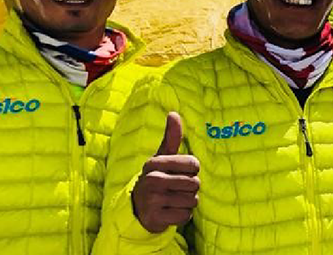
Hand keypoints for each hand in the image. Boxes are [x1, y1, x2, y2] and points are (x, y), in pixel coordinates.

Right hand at [132, 112, 199, 233]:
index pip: (194, 163)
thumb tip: (173, 113)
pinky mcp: (156, 218)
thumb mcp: (161, 158)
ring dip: (187, 202)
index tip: (180, 172)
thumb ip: (171, 137)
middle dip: (190, 188)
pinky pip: (186, 216)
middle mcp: (151, 180)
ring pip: (192, 200)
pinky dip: (182, 216)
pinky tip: (170, 212)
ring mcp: (153, 200)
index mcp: (154, 163)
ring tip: (172, 200)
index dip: (192, 170)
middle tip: (176, 189)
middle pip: (195, 183)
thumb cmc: (157, 178)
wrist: (137, 209)